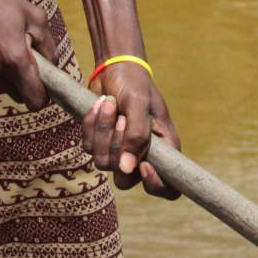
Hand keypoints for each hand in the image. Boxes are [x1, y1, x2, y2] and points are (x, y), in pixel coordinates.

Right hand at [0, 0, 56, 108]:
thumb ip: (49, 47)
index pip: (34, 100)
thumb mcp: (35, 16)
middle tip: (25, 59)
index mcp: (15, 59)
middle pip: (18, 96)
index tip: (45, 88)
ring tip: (4, 46)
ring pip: (2, 87)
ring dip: (8, 75)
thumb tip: (53, 66)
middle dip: (26, 83)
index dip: (43, 97)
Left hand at [83, 62, 180, 197]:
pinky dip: (90, 126)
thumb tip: (128, 169)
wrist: (115, 68)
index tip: (142, 166)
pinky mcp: (101, 144)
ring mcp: (120, 152)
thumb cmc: (135, 84)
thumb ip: (137, 137)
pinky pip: (89, 149)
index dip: (155, 185)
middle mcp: (143, 156)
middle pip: (125, 179)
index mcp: (165, 150)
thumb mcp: (139, 105)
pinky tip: (99, 105)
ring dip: (102, 131)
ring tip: (109, 104)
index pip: (168, 189)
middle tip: (122, 118)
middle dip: (117, 147)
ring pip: (103, 163)